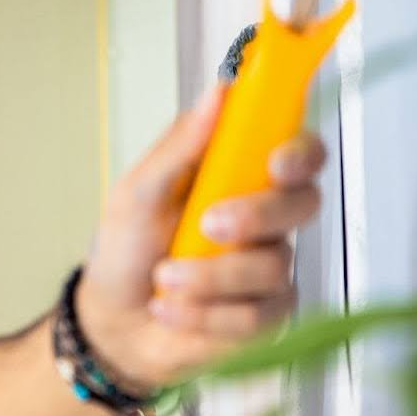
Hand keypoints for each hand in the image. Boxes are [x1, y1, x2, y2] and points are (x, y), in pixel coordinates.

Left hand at [76, 87, 325, 390]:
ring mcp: (269, 266)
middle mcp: (265, 217)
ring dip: (208, 277)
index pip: (299, 151)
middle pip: (303, 203)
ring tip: (164, 279)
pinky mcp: (267, 315)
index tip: (276, 162)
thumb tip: (218, 93)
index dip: (301, 152)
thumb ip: (181, 146)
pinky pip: (257, 314)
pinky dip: (205, 314)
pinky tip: (173, 310)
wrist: (112, 322)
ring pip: (272, 266)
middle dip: (256, 215)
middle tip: (207, 225)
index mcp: (239, 176)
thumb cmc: (126, 251)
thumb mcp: (137, 194)